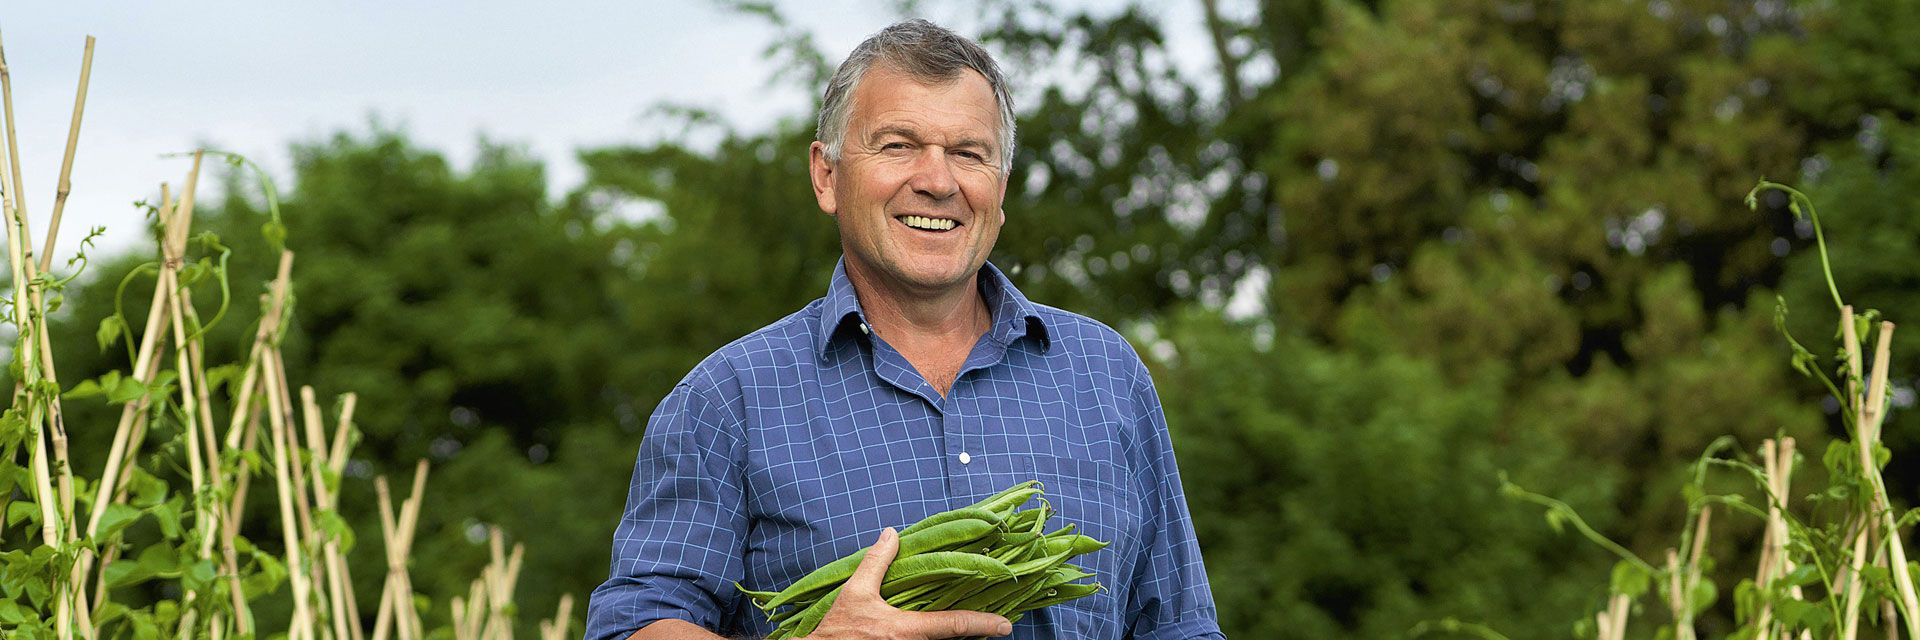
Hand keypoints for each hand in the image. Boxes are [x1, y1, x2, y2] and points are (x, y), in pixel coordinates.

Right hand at [798, 527, 1012, 639]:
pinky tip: (947, 633)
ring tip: (976, 626)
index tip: (1007, 624)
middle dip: (975, 632)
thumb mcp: (856, 591)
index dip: (983, 623)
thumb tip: (893, 534)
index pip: (953, 625)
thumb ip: (877, 562)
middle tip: (996, 621)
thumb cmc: (838, 631)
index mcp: (906, 629)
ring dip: (958, 637)